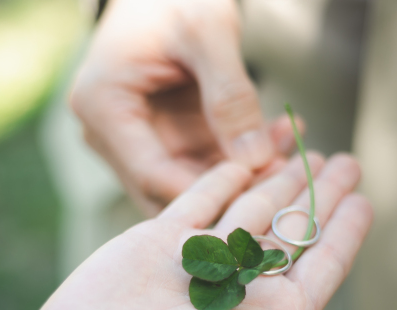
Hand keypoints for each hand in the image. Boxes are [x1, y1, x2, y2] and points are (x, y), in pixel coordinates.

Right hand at [23, 153, 396, 309]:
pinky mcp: (158, 241)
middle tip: (345, 160)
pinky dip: (223, 176)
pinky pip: (200, 198)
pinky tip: (246, 156)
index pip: (321, 266)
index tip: (366, 199)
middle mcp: (238, 289)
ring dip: (278, 179)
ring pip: (249, 208)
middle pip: (291, 230)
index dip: (346, 232)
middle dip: (319, 196)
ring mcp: (198, 261)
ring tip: (304, 148)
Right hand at [70, 0, 297, 214]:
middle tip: (287, 176)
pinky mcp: (162, 141)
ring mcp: (135, 141)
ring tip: (293, 152)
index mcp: (102, 108)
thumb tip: (255, 159)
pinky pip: (202, 166)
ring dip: (241, 177)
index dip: (209, 191)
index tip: (263, 184)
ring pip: (189, 186)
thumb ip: (230, 94)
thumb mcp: (207, 32)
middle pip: (169, 190)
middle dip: (229, 190)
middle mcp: (109, 135)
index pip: (153, 175)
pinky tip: (279, 139)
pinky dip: (240, 160)